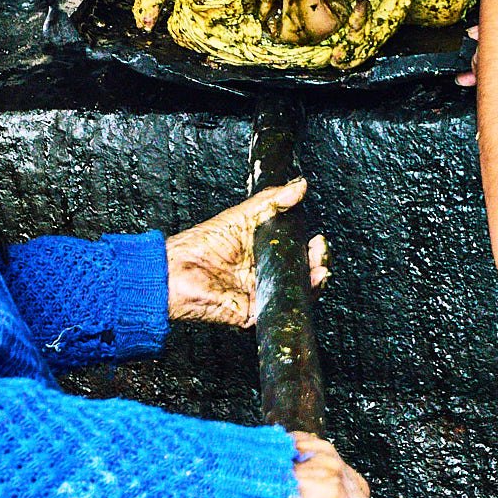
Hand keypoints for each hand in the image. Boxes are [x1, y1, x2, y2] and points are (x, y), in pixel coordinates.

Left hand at [165, 180, 328, 326]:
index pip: (296, 251)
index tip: (317, 238)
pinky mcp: (256, 312)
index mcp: (261, 253)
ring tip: (318, 267)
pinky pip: (281, 309)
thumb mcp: (242, 215)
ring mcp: (261, 294)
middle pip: (302, 273)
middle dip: (317, 262)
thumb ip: (272, 201)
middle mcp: (264, 274)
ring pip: (297, 292)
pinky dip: (297, 301)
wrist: (179, 270)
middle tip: (318, 251)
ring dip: (314, 281)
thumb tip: (299, 185)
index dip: (310, 247)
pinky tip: (305, 286)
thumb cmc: (202, 244)